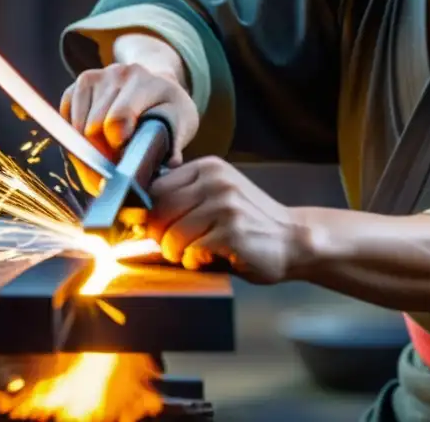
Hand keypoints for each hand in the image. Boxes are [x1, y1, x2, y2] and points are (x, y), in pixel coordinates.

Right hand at [60, 63, 198, 195]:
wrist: (156, 84)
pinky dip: (78, 138)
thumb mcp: (182, 123)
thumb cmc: (169, 110)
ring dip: (89, 148)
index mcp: (144, 82)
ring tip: (110, 152)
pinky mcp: (79, 84)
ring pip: (77, 127)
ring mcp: (95, 76)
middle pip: (93, 127)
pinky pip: (67, 120)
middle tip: (116, 162)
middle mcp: (117, 73)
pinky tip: (97, 140)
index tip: (124, 159)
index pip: (117, 118)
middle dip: (102, 153)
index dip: (115, 146)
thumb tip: (169, 164)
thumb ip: (174, 143)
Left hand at [146, 157, 300, 283]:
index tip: (152, 229)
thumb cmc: (250, 223)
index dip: (147, 214)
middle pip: (159, 210)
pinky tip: (212, 258)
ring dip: (178, 253)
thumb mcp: (218, 197)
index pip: (155, 187)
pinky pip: (192, 252)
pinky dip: (196, 262)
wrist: (294, 239)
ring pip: (172, 235)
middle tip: (176, 247)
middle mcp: (216, 181)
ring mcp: (225, 205)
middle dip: (160, 236)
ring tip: (197, 253)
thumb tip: (136, 218)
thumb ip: (185, 198)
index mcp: (208, 168)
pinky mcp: (232, 232)